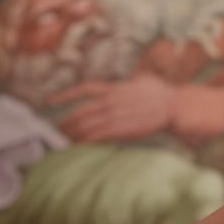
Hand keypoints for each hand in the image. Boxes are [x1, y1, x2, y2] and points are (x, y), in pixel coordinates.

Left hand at [49, 73, 175, 141]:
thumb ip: (135, 79)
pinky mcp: (121, 129)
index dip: (65, 96)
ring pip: (87, 126)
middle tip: (55, 132)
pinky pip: (98, 136)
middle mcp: (111, 100)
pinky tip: (78, 146)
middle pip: (81, 112)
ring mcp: (115, 115)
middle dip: (66, 123)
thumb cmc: (162, 93)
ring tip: (62, 142)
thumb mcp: (145, 79)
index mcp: (114, 88)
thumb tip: (135, 77)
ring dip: (73, 135)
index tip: (51, 101)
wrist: (173, 106)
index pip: (84, 89)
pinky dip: (85, 141)